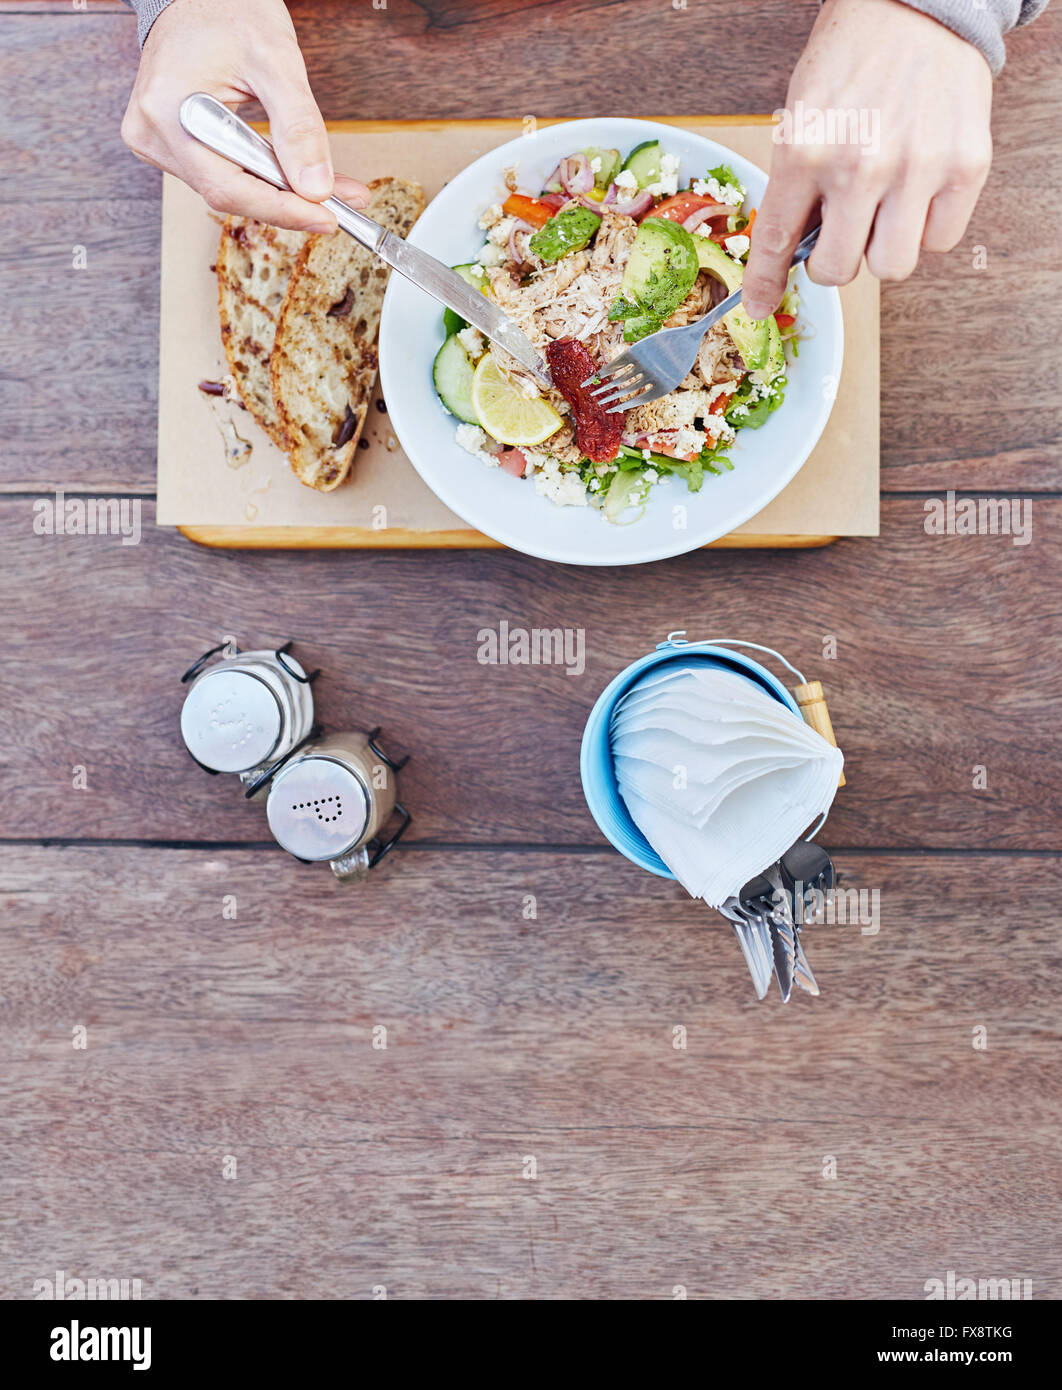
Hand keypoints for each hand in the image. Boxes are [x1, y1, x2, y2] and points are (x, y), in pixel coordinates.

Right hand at [121, 0, 368, 230]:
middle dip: (290, 202)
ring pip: (228, 188)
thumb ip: (299, 126)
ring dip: (279, 191)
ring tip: (325, 186)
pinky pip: (220, 174)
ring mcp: (156, 140)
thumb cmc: (229, 11)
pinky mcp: (168, 143)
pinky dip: (260, 176)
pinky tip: (289, 171)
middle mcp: (152, 133)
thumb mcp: (275, 61)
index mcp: (167, 110)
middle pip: (229, 193)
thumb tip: (316, 188)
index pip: (227, 187)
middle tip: (343, 202)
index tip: (328, 219)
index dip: (282, 210)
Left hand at [742, 0, 992, 317]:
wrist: (918, 5)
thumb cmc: (854, 58)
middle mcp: (860, 165)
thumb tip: (792, 253)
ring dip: (882, 248)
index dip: (765, 283)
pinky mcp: (964, 166)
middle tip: (842, 230)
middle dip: (834, 259)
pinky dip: (927, 229)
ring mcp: (917, 168)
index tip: (757, 305)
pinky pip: (940, 241)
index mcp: (806, 150)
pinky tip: (919, 192)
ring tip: (884, 208)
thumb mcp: (802, 116)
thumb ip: (797, 185)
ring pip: (891, 267)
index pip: (777, 241)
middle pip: (839, 271)